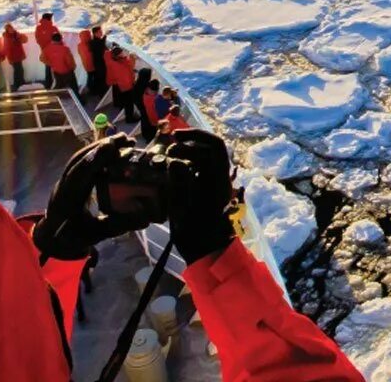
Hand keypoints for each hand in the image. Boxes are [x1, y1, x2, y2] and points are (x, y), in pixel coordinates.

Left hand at [33, 136, 147, 259]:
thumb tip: (144, 220)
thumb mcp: (97, 234)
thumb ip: (118, 226)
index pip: (78, 174)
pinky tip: (113, 148)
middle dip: (101, 147)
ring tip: (123, 139)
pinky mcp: (71, 178)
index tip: (111, 146)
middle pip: (79, 159)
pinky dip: (96, 152)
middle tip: (126, 138)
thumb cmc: (75, 237)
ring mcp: (65, 180)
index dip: (94, 159)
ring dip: (99, 146)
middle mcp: (64, 185)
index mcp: (67, 200)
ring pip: (80, 157)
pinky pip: (82, 161)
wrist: (54, 239)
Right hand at [163, 129, 237, 264]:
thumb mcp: (181, 213)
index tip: (175, 139)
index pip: (215, 147)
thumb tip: (175, 162)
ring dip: (189, 153)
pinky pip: (202, 169)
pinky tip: (174, 172)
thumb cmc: (195, 237)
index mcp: (218, 181)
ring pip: (206, 158)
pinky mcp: (211, 190)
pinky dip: (189, 164)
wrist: (210, 255)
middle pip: (210, 149)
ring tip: (169, 158)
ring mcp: (217, 184)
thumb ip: (178, 186)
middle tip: (170, 148)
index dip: (197, 136)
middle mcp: (221, 179)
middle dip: (190, 143)